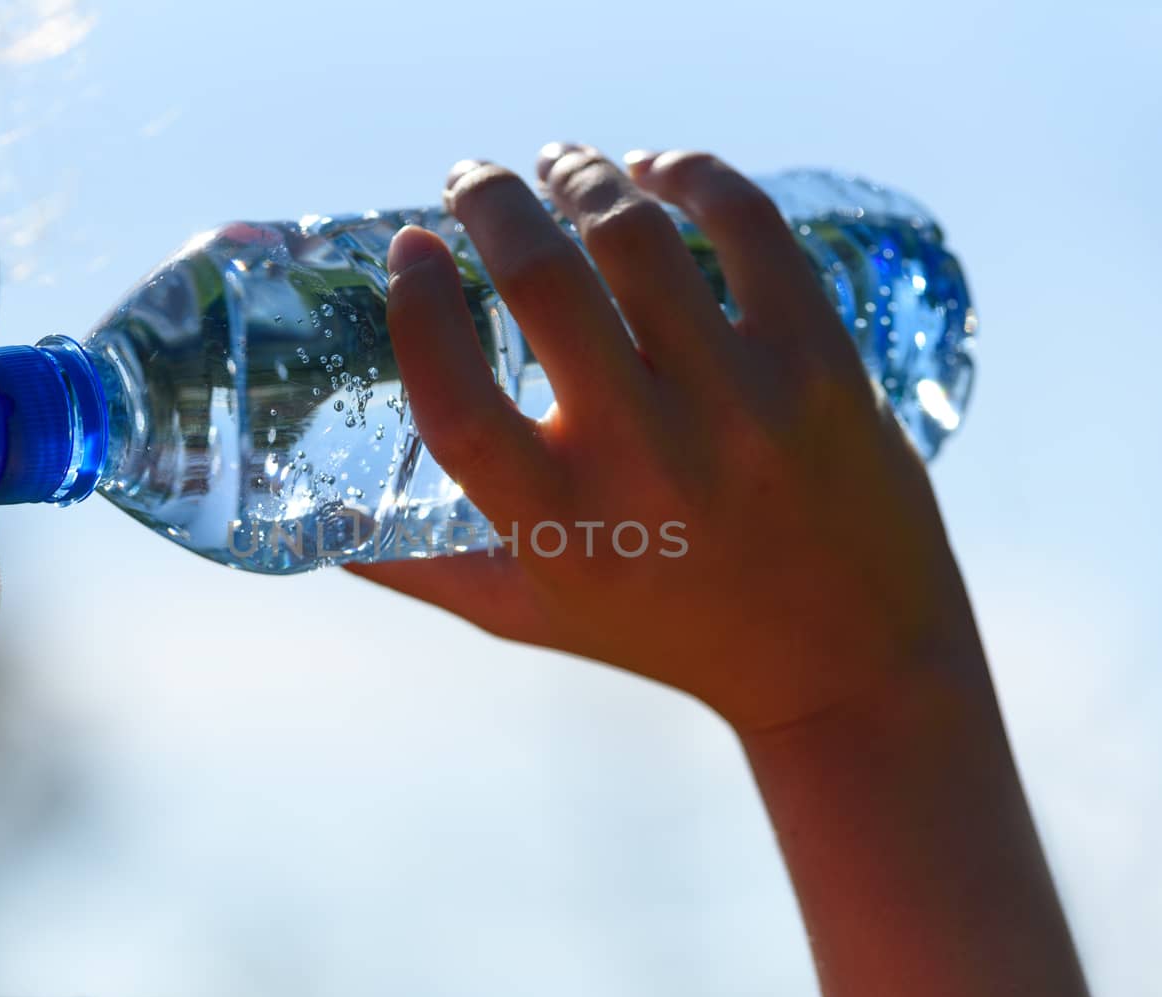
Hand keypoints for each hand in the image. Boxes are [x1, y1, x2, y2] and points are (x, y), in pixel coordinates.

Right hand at [350, 144, 984, 737]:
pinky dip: (695, 178)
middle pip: (543, 285)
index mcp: (561, 526)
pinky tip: (662, 171)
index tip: (409, 249)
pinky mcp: (823, 369)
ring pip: (639, 239)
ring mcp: (742, 408)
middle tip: (473, 180)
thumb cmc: (668, 633)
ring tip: (564, 164)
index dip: (417, 310)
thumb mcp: (531, 611)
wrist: (848, 667)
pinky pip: (751, 232)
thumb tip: (313, 527)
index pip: (453, 400)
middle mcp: (646, 461)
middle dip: (490, 202)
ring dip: (585, 175)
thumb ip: (421, 567)